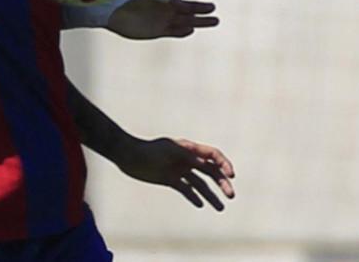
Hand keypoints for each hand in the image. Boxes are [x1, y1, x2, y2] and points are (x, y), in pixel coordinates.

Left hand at [107, 0, 217, 38]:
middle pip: (189, 6)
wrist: (110, 10)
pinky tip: (191, 30)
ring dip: (200, 21)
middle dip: (201, 7)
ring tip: (215, 20)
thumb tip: (179, 1)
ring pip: (186, 20)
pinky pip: (175, 31)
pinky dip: (183, 31)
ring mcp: (162, 18)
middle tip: (212, 8)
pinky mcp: (157, 31)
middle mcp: (166, 5)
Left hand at [115, 137, 235, 210]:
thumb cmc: (148, 150)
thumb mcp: (169, 151)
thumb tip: (205, 164)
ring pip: (200, 184)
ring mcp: (178, 170)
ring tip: (221, 208)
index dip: (224, 164)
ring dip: (211, 195)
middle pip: (210, 171)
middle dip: (222, 183)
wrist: (127, 156)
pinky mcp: (169, 179)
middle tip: (231, 196)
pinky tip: (200, 204)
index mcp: (188, 148)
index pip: (212, 155)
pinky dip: (194, 197)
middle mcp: (186, 159)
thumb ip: (187, 156)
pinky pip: (186, 189)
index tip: (231, 176)